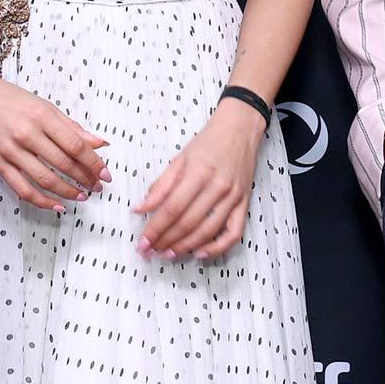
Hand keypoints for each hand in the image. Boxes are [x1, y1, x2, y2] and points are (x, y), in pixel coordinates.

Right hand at [0, 63, 110, 212]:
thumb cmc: (8, 98)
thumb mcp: (43, 105)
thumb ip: (70, 126)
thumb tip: (98, 142)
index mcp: (41, 115)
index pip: (75, 145)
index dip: (93, 162)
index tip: (105, 173)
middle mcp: (27, 134)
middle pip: (63, 164)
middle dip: (85, 178)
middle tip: (97, 186)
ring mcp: (11, 150)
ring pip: (45, 179)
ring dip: (68, 192)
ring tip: (81, 196)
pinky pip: (23, 189)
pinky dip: (42, 201)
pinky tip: (56, 205)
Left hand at [132, 97, 264, 258]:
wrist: (239, 129)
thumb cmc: (208, 142)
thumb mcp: (180, 158)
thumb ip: (160, 186)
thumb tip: (140, 208)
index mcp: (198, 173)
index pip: (172, 208)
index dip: (155, 228)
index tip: (142, 242)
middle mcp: (217, 187)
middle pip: (188, 222)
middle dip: (166, 241)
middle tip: (150, 252)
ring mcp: (233, 197)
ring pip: (207, 231)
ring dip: (185, 247)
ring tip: (168, 255)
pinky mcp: (245, 203)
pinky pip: (234, 233)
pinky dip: (218, 248)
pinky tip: (200, 253)